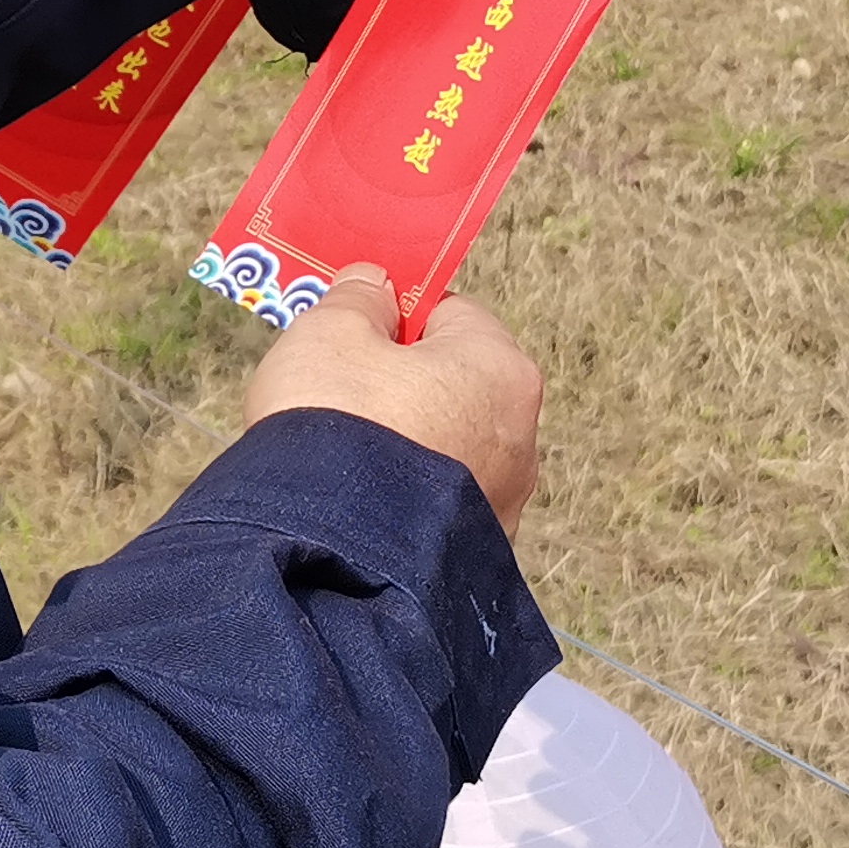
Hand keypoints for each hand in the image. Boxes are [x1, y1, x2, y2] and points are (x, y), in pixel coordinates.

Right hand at [243, 266, 541, 529]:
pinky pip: (430, 508)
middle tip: (336, 396)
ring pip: (441, 451)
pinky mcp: (474, 560)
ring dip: (398, 447)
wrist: (327, 558)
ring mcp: (503, 507)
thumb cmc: (335, 425)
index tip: (351, 337)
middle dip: (398, 386)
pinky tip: (353, 507)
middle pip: (451, 385)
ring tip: (338, 462)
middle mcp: (521, 440)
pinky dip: (398, 502)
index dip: (394, 318)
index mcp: (501, 370)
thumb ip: (357, 297)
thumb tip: (375, 286)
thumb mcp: (330, 334)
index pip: (449, 315)